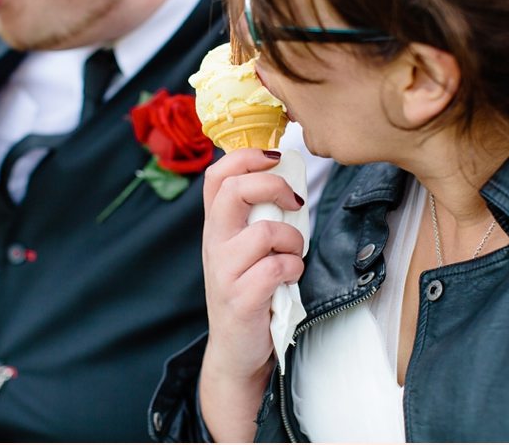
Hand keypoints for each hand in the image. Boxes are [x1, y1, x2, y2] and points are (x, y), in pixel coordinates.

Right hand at [199, 149, 304, 440]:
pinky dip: (293, 269)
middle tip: (294, 203)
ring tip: (293, 254)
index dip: (245, 157)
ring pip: (265, 232)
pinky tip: (290, 278)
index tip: (275, 157)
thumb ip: (255, 218)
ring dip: (292, 240)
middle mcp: (214, 244)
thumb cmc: (248, 291)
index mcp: (216, 227)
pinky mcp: (241, 297)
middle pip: (234, 191)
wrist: (236, 350)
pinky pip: (277, 268)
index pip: (217, 176)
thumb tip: (287, 182)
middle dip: (273, 187)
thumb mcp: (243, 250)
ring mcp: (224, 271)